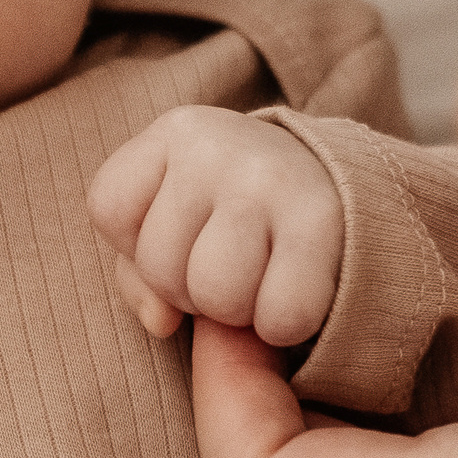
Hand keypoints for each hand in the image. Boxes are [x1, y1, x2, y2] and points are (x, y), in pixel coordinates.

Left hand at [87, 106, 344, 344]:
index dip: (136, 243)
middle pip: (160, 266)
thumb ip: (140, 273)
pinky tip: (295, 294)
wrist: (349, 187)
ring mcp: (273, 179)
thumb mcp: (179, 219)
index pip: (109, 209)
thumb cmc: (240, 213)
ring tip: (260, 278)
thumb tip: (161, 324)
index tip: (184, 232)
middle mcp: (220, 144)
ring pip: (216, 295)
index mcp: (176, 131)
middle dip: (189, 288)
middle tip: (231, 263)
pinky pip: (279, 316)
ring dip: (237, 312)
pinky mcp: (323, 223)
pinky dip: (283, 326)